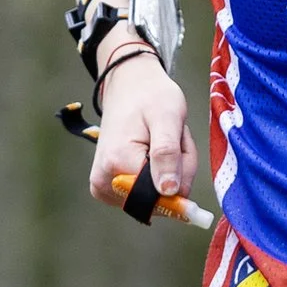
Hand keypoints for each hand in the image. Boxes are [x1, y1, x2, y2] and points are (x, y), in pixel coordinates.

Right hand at [88, 48, 194, 208]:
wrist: (129, 86)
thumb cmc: (150, 96)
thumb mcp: (167, 117)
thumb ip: (167, 154)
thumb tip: (169, 192)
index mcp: (117, 164)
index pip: (167, 196)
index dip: (182, 172)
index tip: (178, 142)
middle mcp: (105, 182)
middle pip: (162, 200)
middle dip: (177, 172)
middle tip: (173, 138)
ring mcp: (104, 189)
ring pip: (158, 198)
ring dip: (171, 172)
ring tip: (163, 141)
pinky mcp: (108, 190)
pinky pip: (148, 196)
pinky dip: (160, 175)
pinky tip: (154, 150)